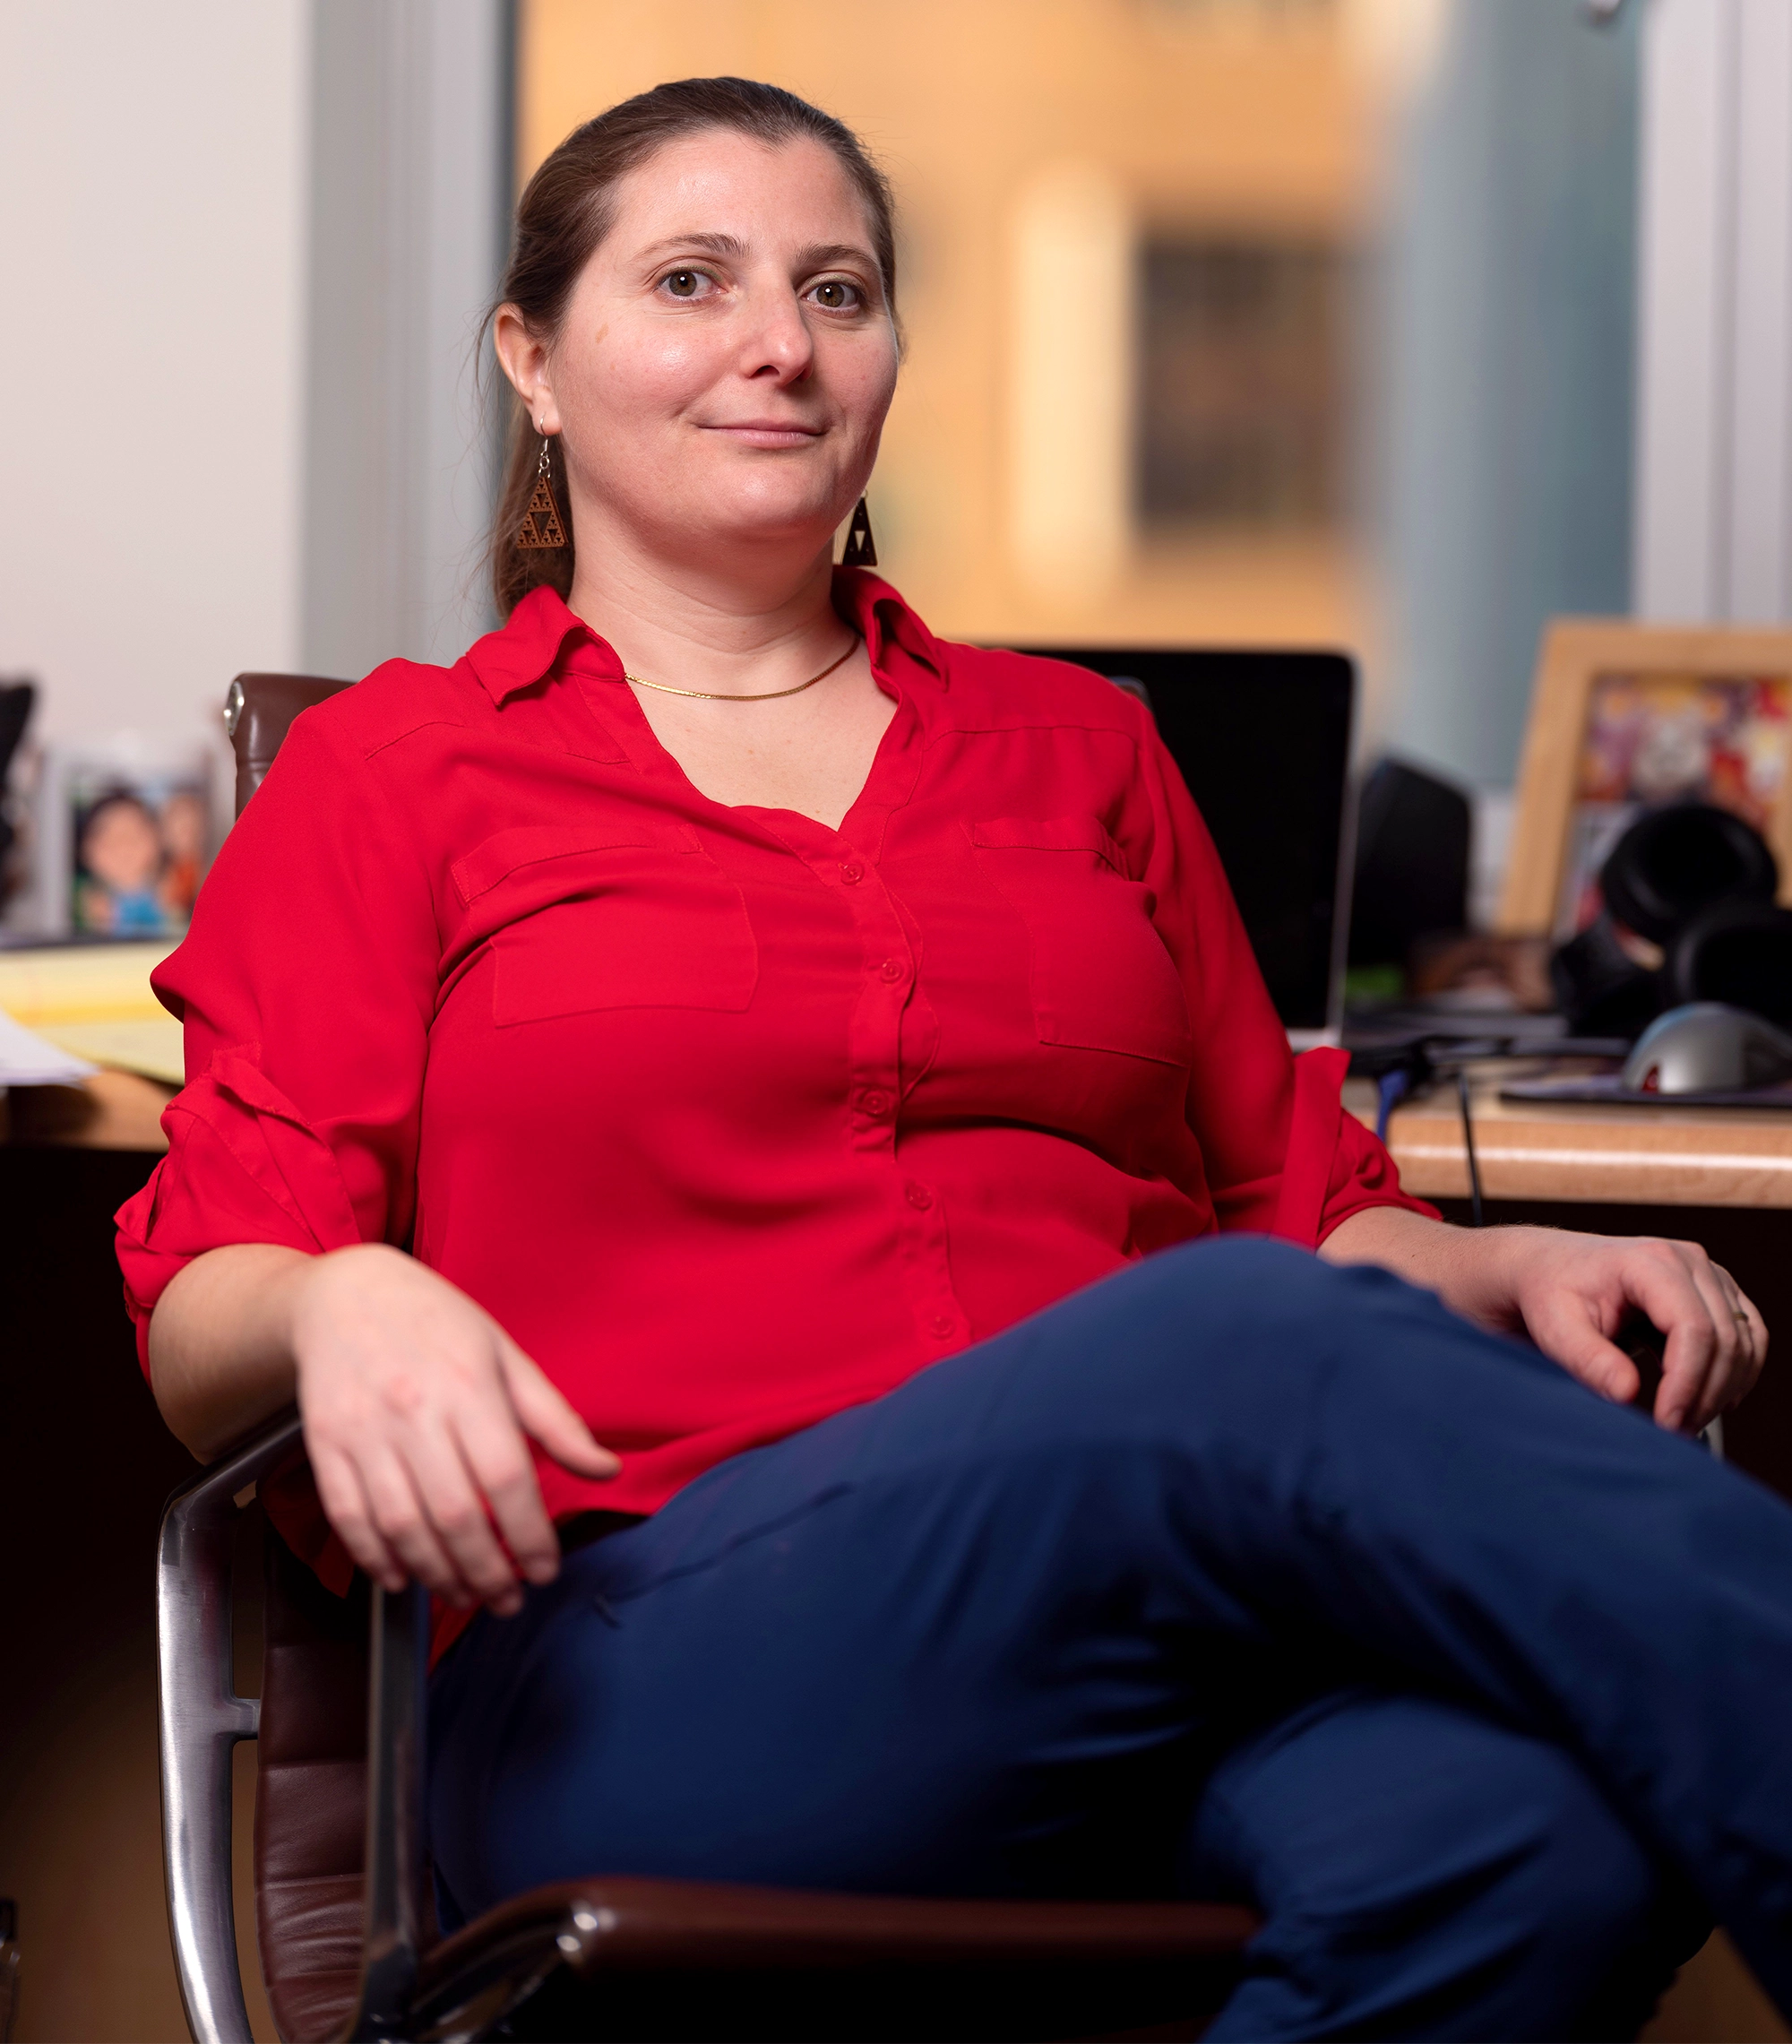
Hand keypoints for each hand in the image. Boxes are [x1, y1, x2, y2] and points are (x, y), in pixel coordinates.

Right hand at [290, 1243, 617, 1614]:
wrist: (343, 1293)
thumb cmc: (435, 1322)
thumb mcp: (506, 1355)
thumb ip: (555, 1419)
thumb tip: (606, 1469)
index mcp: (468, 1387)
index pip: (507, 1478)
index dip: (530, 1535)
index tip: (546, 1569)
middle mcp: (414, 1412)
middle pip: (455, 1514)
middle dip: (487, 1572)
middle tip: (508, 1600)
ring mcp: (363, 1432)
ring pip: (401, 1525)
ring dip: (436, 1574)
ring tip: (465, 1596)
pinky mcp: (325, 1446)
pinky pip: (348, 1516)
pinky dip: (373, 1558)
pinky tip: (402, 1578)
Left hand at [1465, 1226, 1765, 1432]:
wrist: (1548, 1267)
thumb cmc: (1549, 1292)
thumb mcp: (1554, 1327)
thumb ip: (1587, 1360)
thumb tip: (1626, 1393)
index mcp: (1650, 1261)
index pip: (1693, 1329)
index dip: (1687, 1383)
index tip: (1667, 1424)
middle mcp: (1688, 1260)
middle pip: (1725, 1339)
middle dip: (1704, 1396)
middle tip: (1673, 1434)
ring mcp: (1708, 1274)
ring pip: (1744, 1342)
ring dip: (1723, 1390)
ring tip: (1684, 1422)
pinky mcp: (1717, 1291)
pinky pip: (1749, 1337)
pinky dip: (1737, 1374)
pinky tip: (1711, 1401)